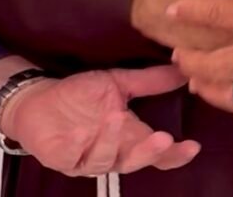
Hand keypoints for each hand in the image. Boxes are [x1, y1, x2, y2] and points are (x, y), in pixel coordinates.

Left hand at [2, 65, 200, 175]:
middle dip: (149, 153)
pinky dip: (78, 147)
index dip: (174, 154)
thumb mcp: (118, 83)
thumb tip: (184, 69)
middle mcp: (111, 152)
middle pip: (134, 162)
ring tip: (115, 117)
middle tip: (163, 139)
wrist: (39, 99)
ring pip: (104, 160)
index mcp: (129, 137)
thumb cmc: (81, 95)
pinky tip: (82, 133)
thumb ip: (150, 81)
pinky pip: (70, 157)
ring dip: (111, 141)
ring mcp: (85, 158)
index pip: (156, 153)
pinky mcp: (59, 158)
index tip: (193, 146)